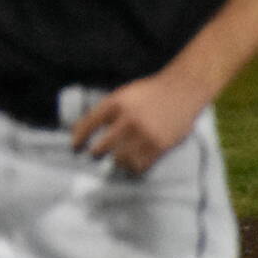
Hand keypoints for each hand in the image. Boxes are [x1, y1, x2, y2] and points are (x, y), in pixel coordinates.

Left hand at [69, 71, 210, 174]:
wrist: (182, 90)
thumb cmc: (150, 92)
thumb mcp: (124, 94)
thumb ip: (108, 110)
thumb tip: (86, 129)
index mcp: (116, 103)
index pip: (89, 123)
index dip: (79, 137)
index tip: (74, 146)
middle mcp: (128, 119)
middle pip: (102, 146)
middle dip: (96, 152)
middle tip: (95, 154)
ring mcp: (144, 134)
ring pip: (120, 159)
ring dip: (115, 161)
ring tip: (116, 159)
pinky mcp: (160, 146)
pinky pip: (140, 165)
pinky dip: (132, 167)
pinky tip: (131, 164)